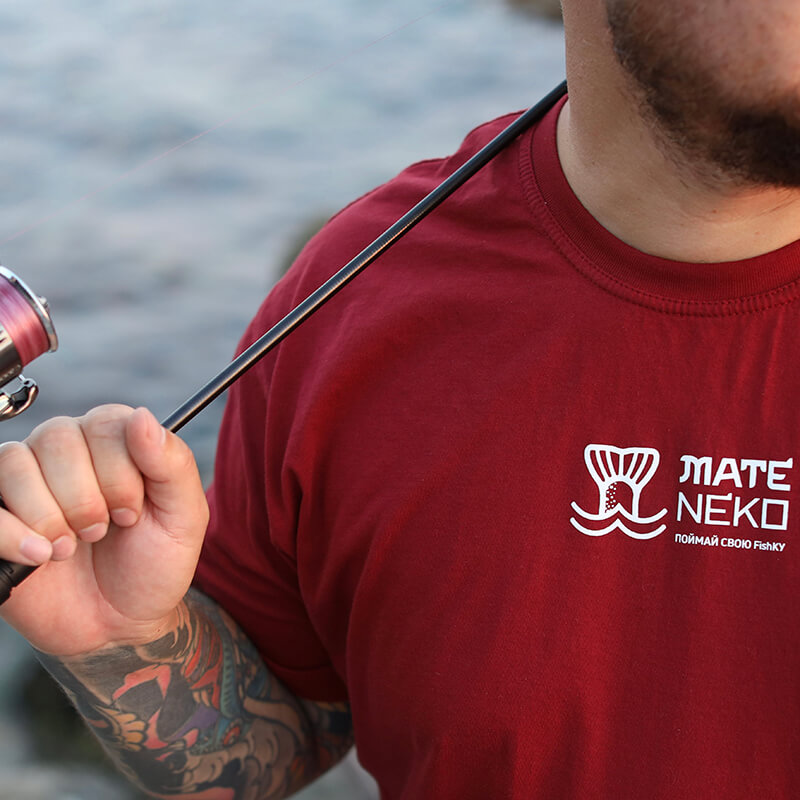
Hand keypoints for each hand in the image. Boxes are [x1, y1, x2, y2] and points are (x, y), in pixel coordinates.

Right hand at [0, 405, 208, 655]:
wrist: (119, 625)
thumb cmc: (154, 563)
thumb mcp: (184, 517)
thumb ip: (172, 464)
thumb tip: (141, 416)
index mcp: (114, 439)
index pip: (106, 424)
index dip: (120, 474)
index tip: (132, 514)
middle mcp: (66, 448)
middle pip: (58, 438)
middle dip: (87, 498)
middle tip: (102, 533)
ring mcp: (25, 481)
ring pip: (15, 463)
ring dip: (50, 516)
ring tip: (70, 547)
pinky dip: (12, 534)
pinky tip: (41, 557)